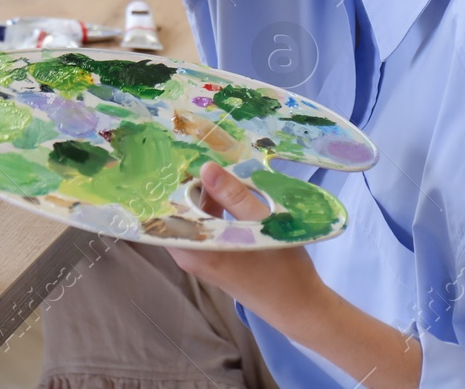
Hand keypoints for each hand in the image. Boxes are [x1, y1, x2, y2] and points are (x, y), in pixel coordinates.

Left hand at [171, 162, 423, 387]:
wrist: (299, 307)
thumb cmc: (283, 267)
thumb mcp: (262, 224)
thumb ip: (233, 196)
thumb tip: (205, 168)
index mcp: (197, 250)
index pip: (166, 211)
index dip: (173, 183)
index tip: (183, 157)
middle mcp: (190, 257)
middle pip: (177, 213)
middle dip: (189, 187)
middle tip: (205, 159)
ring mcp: (199, 261)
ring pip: (190, 220)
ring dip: (202, 198)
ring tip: (220, 174)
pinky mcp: (211, 261)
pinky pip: (200, 229)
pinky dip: (210, 211)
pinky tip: (228, 196)